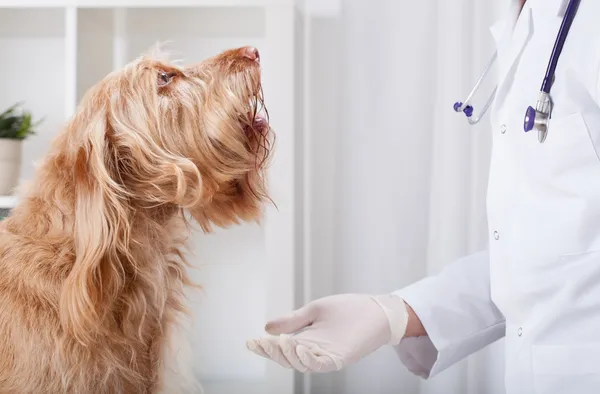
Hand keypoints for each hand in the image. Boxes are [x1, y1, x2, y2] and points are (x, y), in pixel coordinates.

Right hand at [246, 293, 408, 372]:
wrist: (377, 310)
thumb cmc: (349, 310)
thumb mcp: (315, 311)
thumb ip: (293, 320)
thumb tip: (266, 328)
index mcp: (307, 340)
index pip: (281, 348)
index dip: (265, 347)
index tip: (250, 342)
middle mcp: (315, 351)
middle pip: (287, 359)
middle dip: (273, 352)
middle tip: (262, 342)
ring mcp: (328, 356)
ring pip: (301, 364)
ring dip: (288, 355)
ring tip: (279, 341)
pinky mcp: (341, 357)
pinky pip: (321, 364)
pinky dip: (308, 358)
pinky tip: (299, 348)